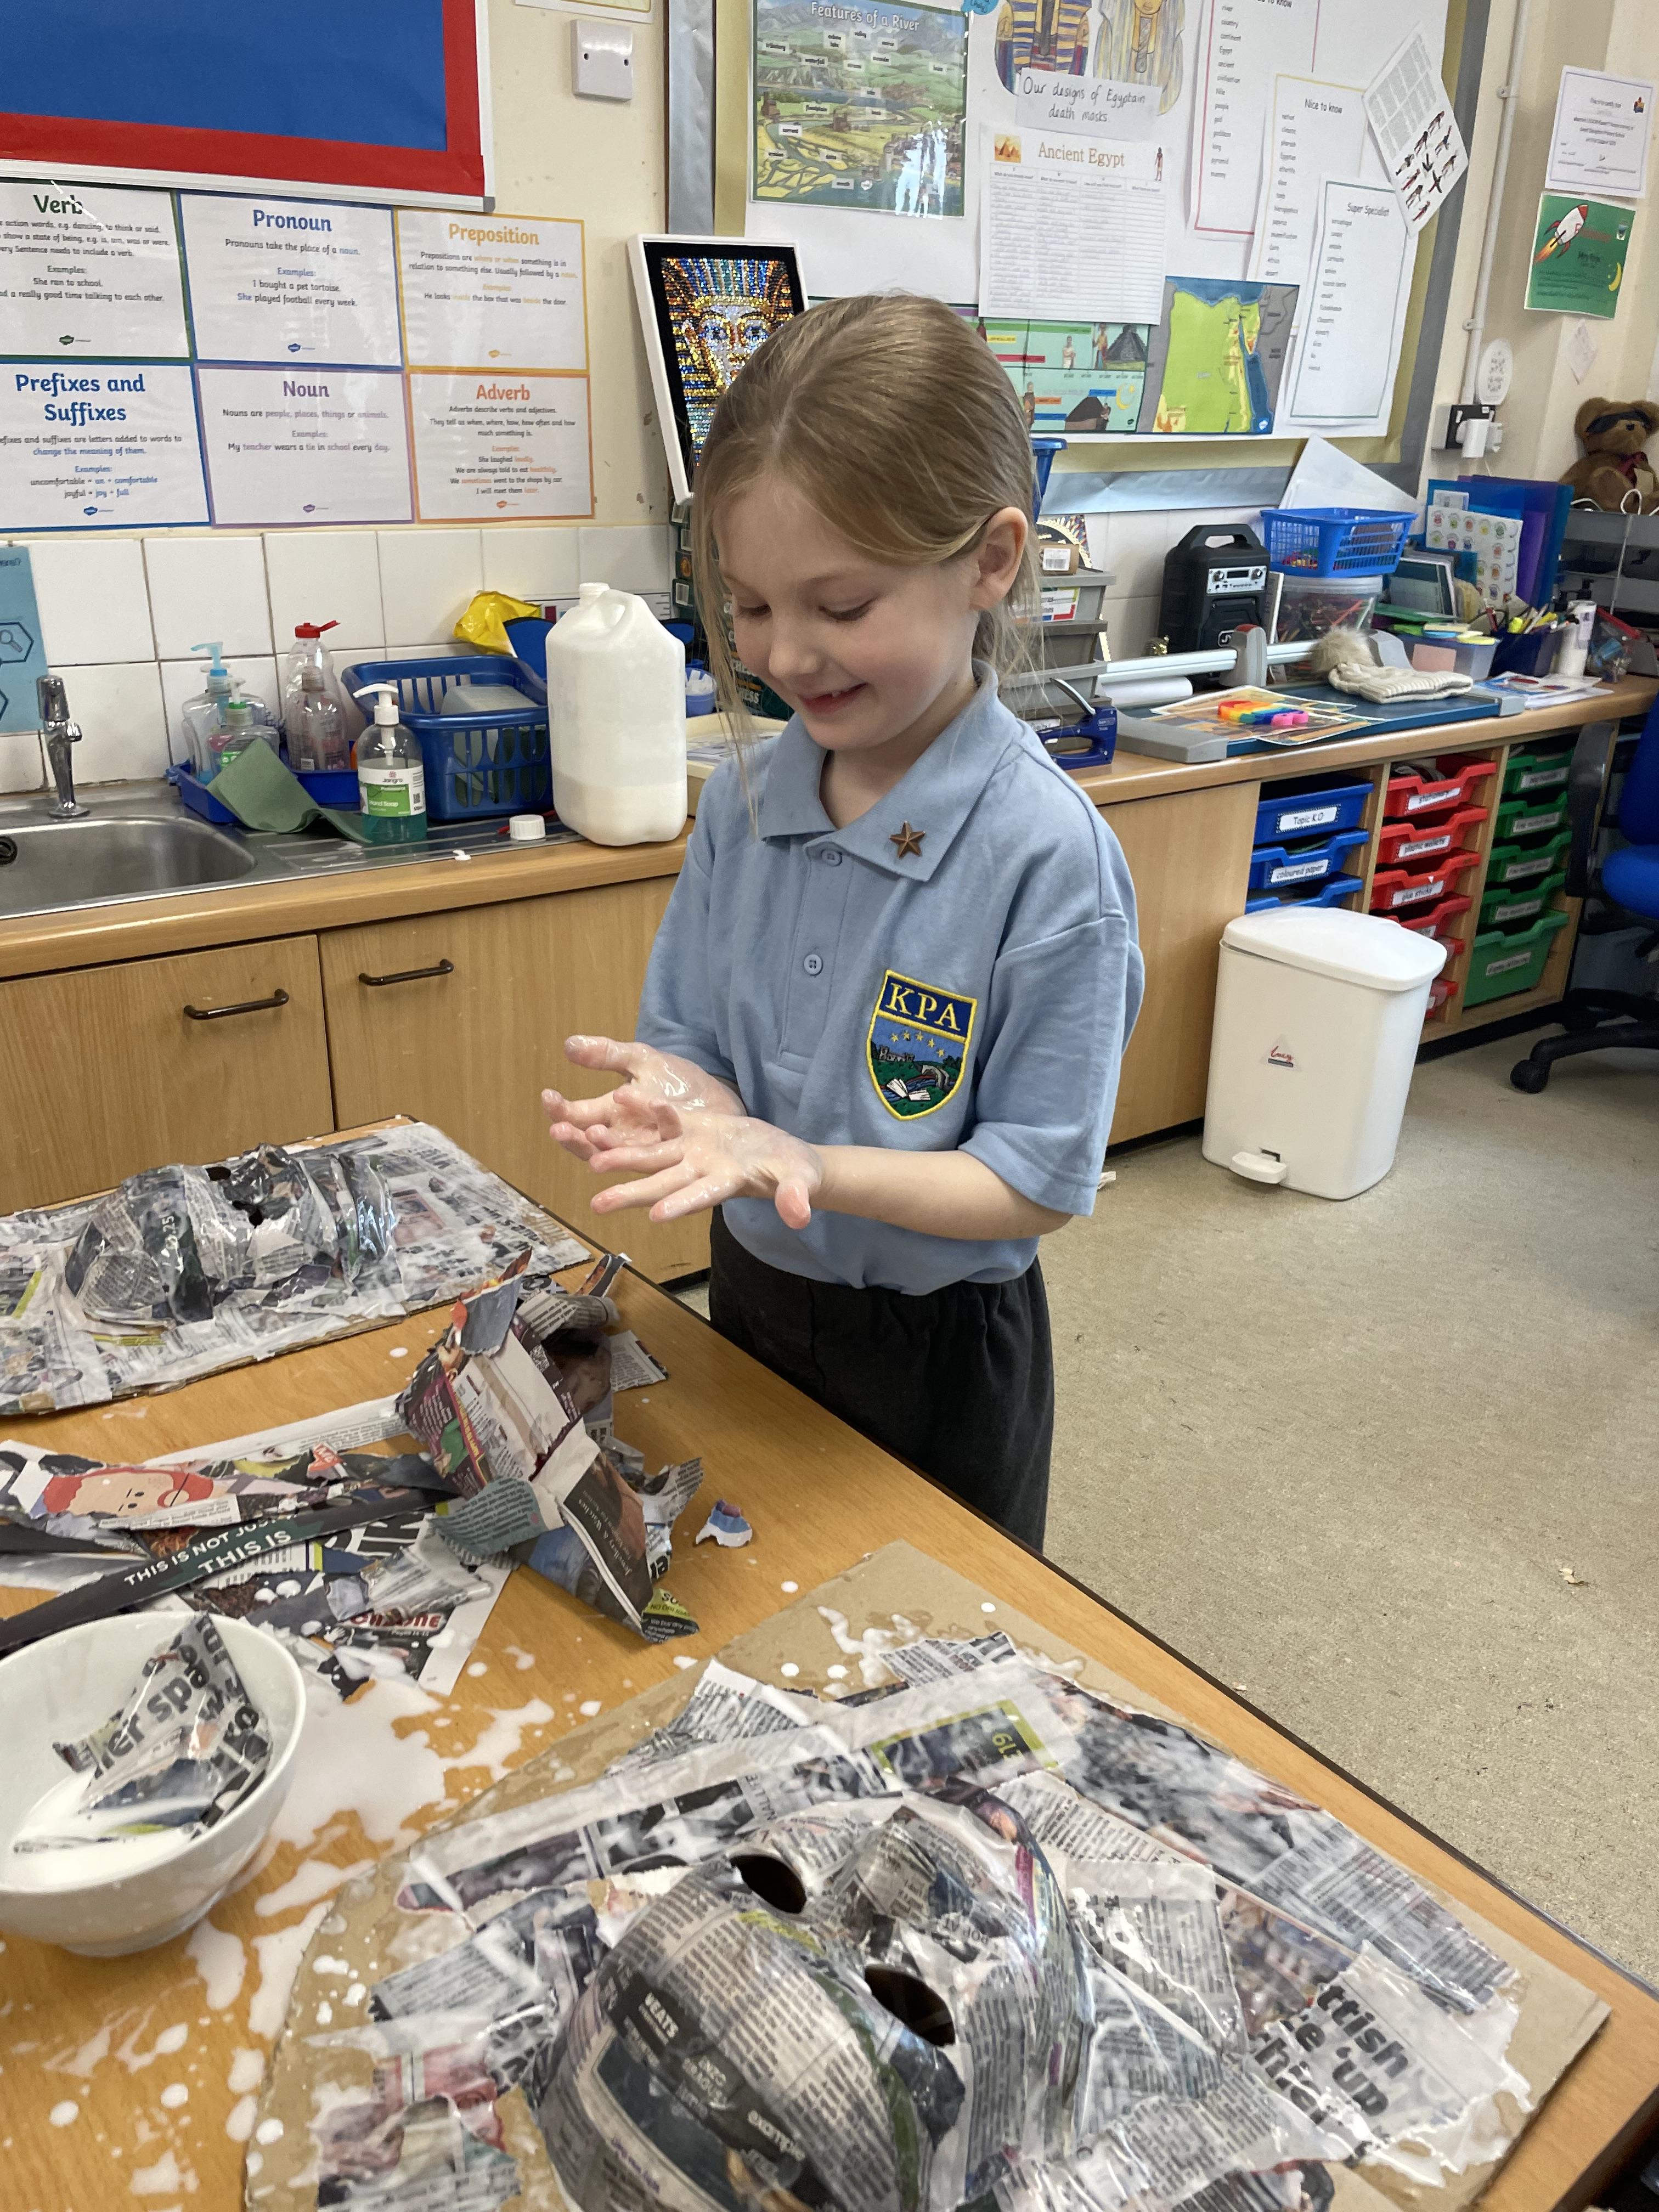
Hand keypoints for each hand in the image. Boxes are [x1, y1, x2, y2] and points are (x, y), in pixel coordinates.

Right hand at [542, 1036, 743, 1164]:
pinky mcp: (681, 1147)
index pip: (576, 1117)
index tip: (548, 1094)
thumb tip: (569, 1045)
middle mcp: (626, 1137)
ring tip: (593, 1133)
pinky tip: (655, 1106)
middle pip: (590, 1145)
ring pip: (620, 1155)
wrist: (721, 1095)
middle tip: (559, 1129)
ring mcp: (652, 1147)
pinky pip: (670, 1139)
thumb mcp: (640, 1061)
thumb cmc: (677, 1082)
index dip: (559, 1109)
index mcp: (612, 1114)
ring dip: (605, 1146)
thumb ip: (607, 1055)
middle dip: (573, 1137)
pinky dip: (662, 1121)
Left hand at [581, 1099, 823, 1228]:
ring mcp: (692, 1149)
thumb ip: (795, 1196)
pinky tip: (621, 1097)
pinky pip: (665, 1119)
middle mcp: (700, 1171)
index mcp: (725, 1184)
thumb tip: (800, 1216)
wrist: (784, 1155)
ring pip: (653, 1153)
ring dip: (623, 1155)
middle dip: (632, 1192)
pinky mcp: (691, 1127)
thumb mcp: (799, 1181)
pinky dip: (645, 1109)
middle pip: (663, 1183)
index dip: (681, 1204)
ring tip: (591, 1157)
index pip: (701, 1196)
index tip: (657, 1215)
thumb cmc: (796, 1173)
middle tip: (598, 1205)